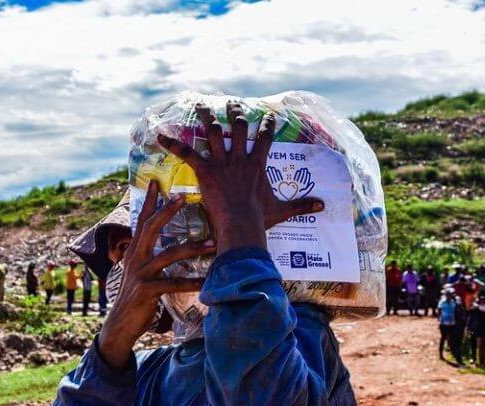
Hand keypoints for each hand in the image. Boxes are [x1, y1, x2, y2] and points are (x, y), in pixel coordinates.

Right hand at [98, 181, 215, 369]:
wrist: (119, 326)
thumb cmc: (136, 298)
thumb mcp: (141, 273)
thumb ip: (152, 258)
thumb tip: (170, 246)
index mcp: (135, 251)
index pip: (141, 221)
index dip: (148, 201)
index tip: (156, 182)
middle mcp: (135, 258)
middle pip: (150, 228)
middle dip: (166, 212)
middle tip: (183, 197)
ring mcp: (140, 273)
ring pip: (168, 254)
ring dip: (192, 248)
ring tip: (213, 245)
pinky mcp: (146, 290)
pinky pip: (173, 283)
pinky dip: (191, 282)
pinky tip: (206, 282)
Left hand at [158, 101, 323, 253]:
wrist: (242, 225)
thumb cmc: (260, 219)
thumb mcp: (282, 210)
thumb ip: (302, 205)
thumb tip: (323, 205)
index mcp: (257, 165)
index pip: (265, 138)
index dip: (267, 125)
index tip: (268, 115)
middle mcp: (240, 158)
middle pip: (238, 127)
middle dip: (235, 112)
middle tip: (232, 102)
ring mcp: (222, 163)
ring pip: (214, 131)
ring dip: (206, 116)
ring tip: (201, 104)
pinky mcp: (206, 171)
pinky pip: (187, 153)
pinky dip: (173, 144)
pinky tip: (161, 135)